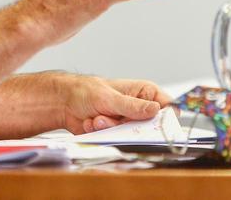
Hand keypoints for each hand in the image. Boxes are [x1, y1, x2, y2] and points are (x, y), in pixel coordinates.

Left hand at [56, 75, 171, 133]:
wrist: (64, 103)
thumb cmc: (86, 91)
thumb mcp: (110, 98)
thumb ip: (132, 106)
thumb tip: (155, 110)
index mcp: (144, 92)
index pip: (167, 106)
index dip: (166, 118)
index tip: (156, 125)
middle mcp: (139, 108)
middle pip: (150, 126)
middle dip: (129, 126)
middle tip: (116, 120)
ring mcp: (128, 122)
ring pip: (130, 135)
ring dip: (110, 128)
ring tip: (97, 117)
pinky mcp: (117, 133)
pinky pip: (116, 140)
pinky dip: (102, 132)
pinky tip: (91, 122)